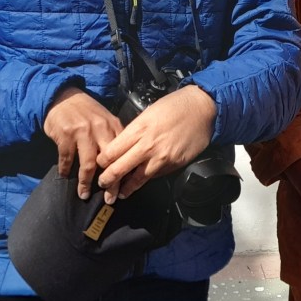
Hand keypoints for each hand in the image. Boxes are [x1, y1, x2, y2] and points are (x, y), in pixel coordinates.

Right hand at [43, 87, 122, 199]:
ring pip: (88, 164)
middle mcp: (100, 129)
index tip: (125, 189)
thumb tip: (124, 163)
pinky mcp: (65, 135)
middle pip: (109, 162)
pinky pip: (67, 159)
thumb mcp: (105, 120)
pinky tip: (64, 176)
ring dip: (86, 183)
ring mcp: (82, 132)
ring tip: (84, 194)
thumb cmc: (86, 111)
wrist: (63, 96)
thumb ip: (114, 137)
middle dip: (110, 183)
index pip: (123, 153)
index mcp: (113, 126)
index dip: (125, 172)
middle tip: (109, 198)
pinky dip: (66, 170)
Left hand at [97, 85, 216, 202]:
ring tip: (119, 194)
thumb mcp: (148, 112)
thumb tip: (124, 144)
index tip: (98, 165)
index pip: (111, 151)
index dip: (102, 161)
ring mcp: (161, 157)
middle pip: (120, 168)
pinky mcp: (174, 164)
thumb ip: (135, 130)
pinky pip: (156, 175)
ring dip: (126, 188)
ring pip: (137, 178)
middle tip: (102, 185)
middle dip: (108, 180)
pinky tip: (142, 183)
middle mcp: (147, 145)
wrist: (202, 108)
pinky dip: (147, 180)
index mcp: (138, 129)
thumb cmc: (175, 105)